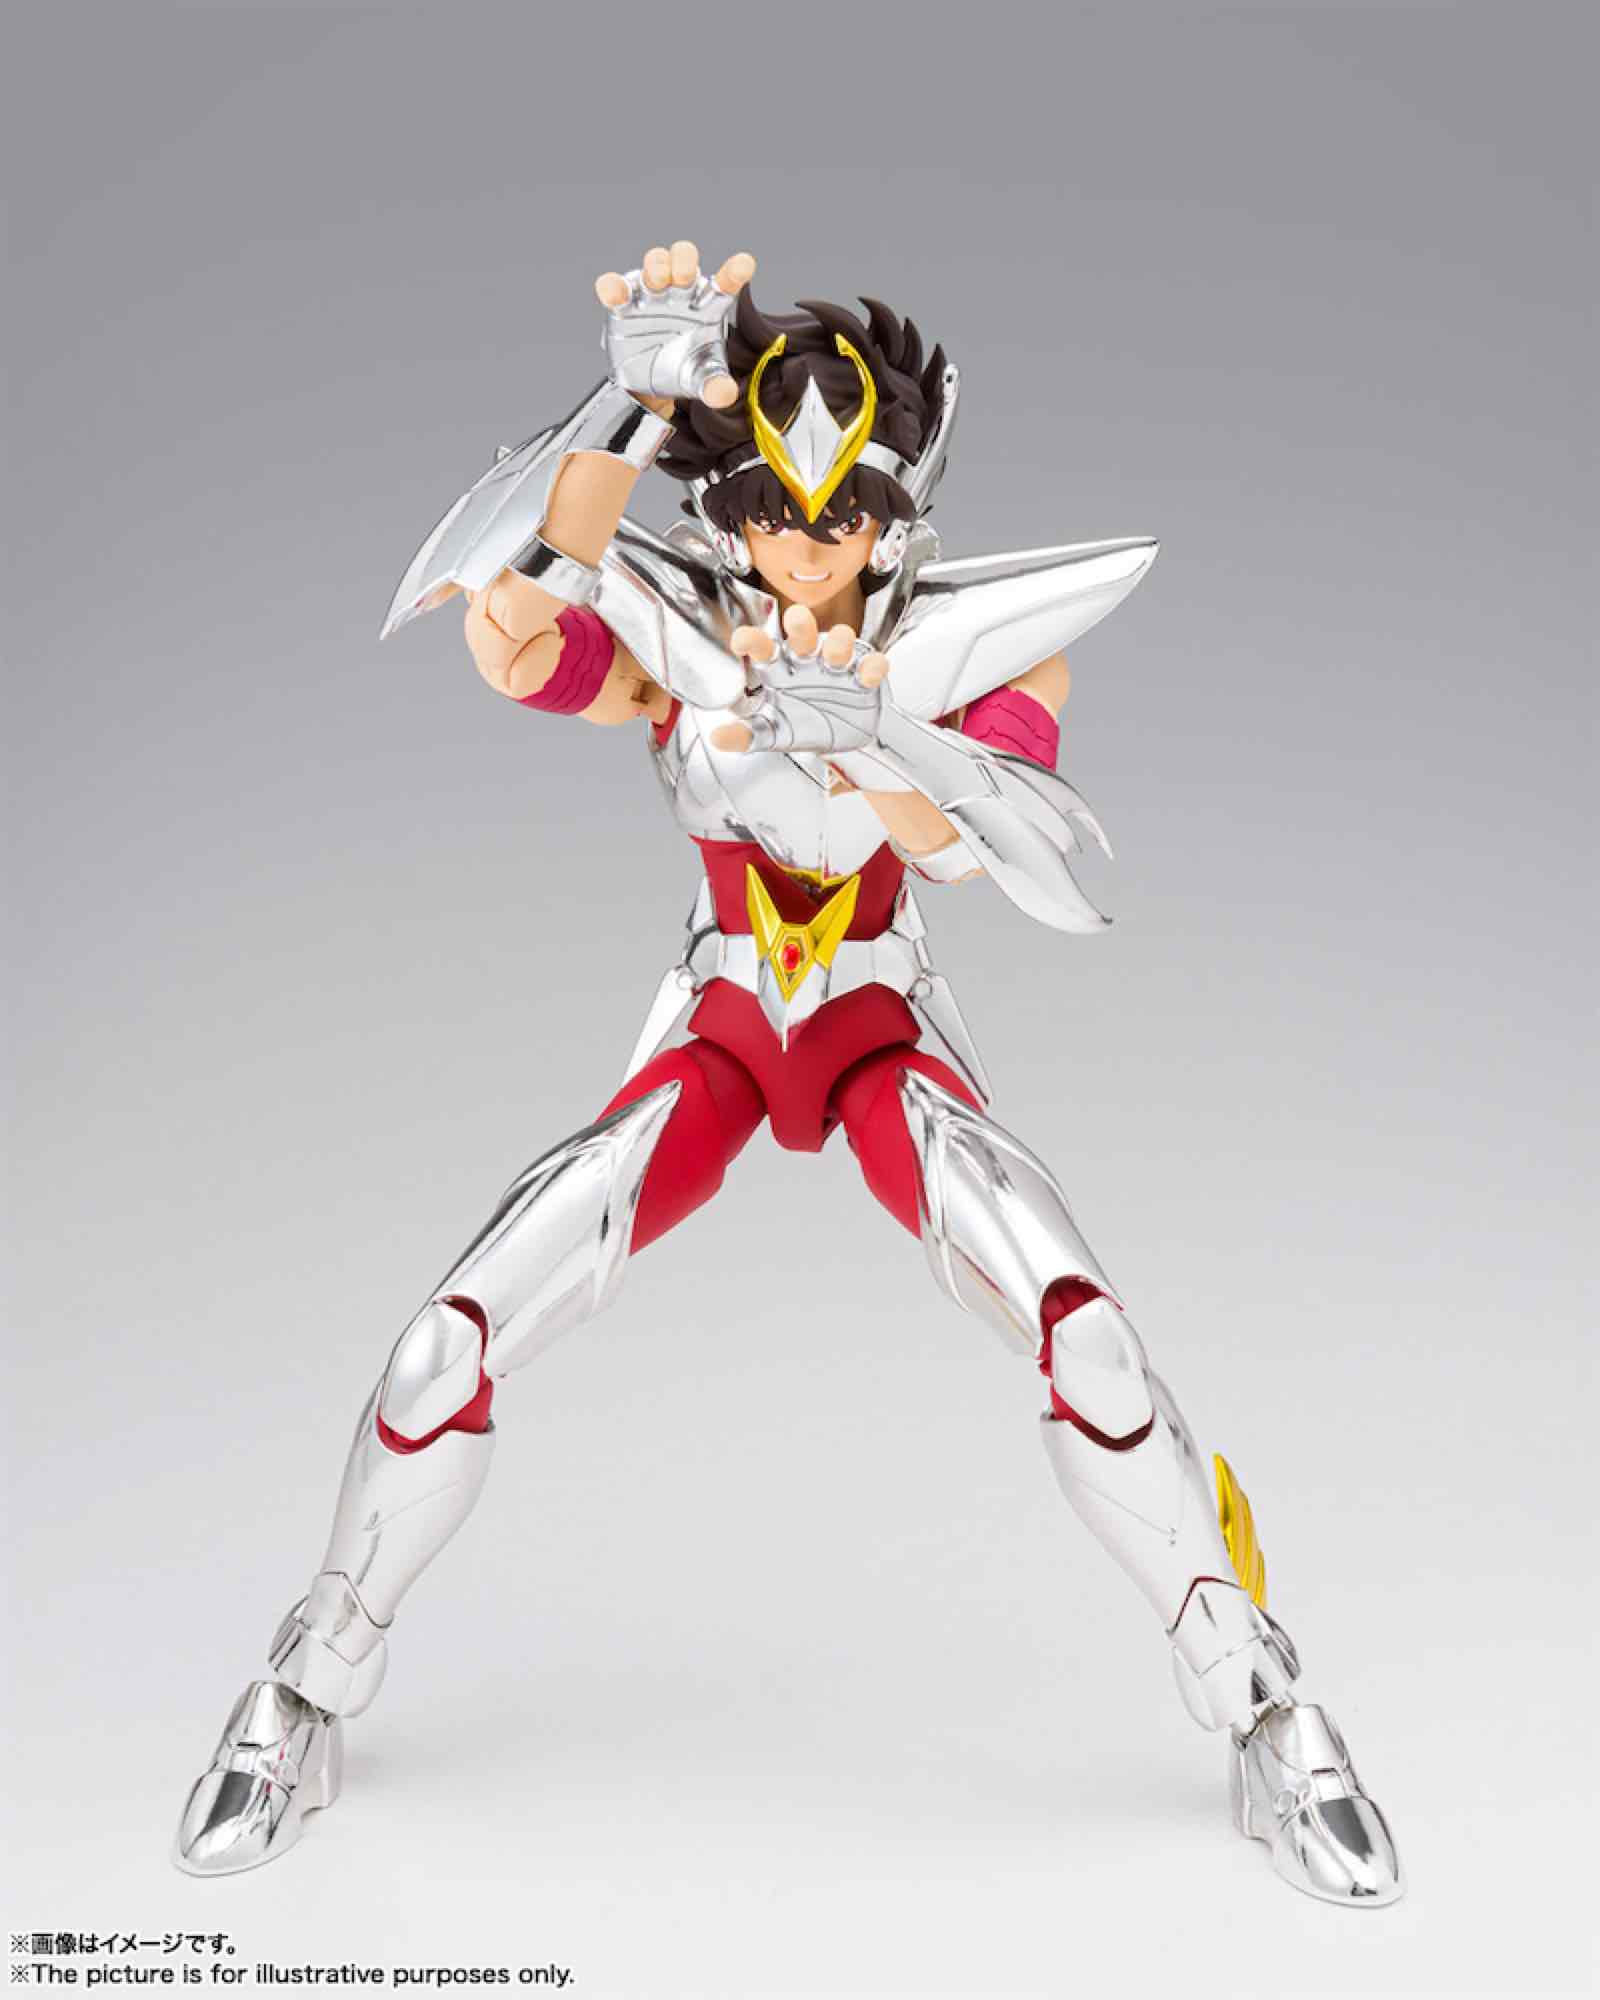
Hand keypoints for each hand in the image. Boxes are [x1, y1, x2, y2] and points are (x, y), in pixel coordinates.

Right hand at [593, 240, 754, 410]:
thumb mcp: (702, 381)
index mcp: (707, 306)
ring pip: (654, 263)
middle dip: (684, 262)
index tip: (744, 265)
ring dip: (656, 266)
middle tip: (684, 277)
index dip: (734, 272)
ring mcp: (651, 295)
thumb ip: (716, 386)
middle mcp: (680, 293)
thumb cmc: (684, 371)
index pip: (724, 284)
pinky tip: (614, 295)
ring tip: (657, 283)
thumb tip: (725, 393)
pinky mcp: (623, 305)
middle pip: (684, 260)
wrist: (650, 387)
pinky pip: (615, 286)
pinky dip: (612, 286)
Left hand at [710, 605, 890, 755]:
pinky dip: (872, 666)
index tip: (741, 642)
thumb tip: (717, 737)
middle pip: (803, 631)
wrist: (842, 744)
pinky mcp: (864, 679)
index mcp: (780, 669)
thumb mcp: (770, 733)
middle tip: (796, 621)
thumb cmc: (802, 726)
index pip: (762, 647)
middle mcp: (807, 661)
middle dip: (801, 623)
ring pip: (841, 640)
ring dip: (838, 643)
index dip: (751, 640)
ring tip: (834, 657)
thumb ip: (744, 735)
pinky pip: (872, 664)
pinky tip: (867, 676)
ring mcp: (837, 668)